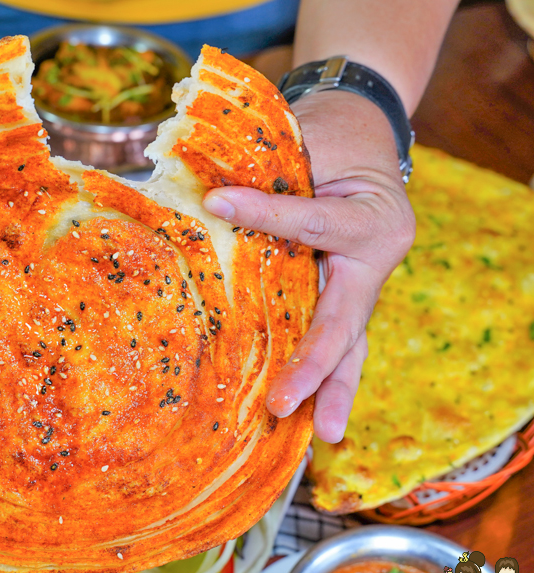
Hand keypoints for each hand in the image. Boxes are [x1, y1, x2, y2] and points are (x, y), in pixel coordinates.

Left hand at [202, 91, 414, 442]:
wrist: (363, 135)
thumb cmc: (330, 136)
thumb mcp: (307, 142)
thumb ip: (269, 173)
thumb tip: (200, 199)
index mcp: (372, 217)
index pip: (312, 226)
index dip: (265, 215)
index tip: (215, 203)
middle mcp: (375, 261)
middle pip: (345, 321)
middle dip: (313, 366)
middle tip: (283, 401)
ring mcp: (362, 286)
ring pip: (350, 347)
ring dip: (331, 392)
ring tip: (322, 435)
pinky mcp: (344, 299)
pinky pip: (336, 342)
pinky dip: (323, 377)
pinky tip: (309, 417)